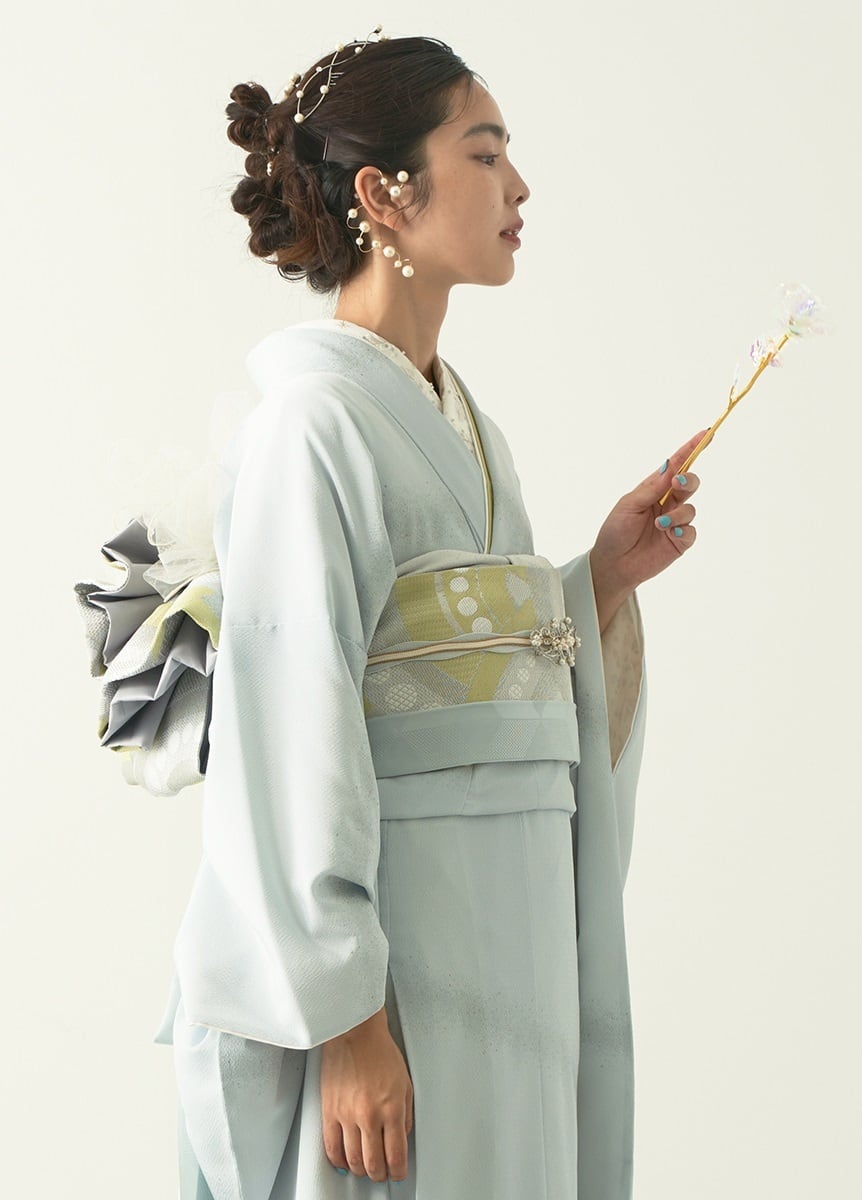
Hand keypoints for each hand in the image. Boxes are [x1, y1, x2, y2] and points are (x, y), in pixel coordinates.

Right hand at [321, 1006, 413, 1182]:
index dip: (398, 1172)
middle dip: (380, 1175)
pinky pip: (331, 1147)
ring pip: (353, 1160)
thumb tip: (402, 1139)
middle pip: (374, 1164)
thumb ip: (406, 1115)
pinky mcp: (329, 1110)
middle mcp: (370, 1115)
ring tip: (365, 1168)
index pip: (396, 1156)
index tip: (398, 1173)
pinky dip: (339, 1161)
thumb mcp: (405, 1083)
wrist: (354, 1032)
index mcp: (392, 1109)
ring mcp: (347, 1115)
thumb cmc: (380, 1051)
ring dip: (361, 1170)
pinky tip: (345, 1161)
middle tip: (382, 1174)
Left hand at [589, 429, 705, 627]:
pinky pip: (691, 531)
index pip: (676, 466)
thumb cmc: (615, 531)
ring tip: (660, 524)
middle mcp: (667, 502)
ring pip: (691, 508)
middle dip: (688, 480)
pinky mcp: (679, 541)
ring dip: (678, 514)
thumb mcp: (629, 505)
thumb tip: (671, 467)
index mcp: (654, 488)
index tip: (706, 434)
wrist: (613, 564)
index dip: (691, 449)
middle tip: (677, 483)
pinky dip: (683, 530)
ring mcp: (675, 522)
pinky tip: (670, 533)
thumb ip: (653, 488)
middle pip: (689, 483)